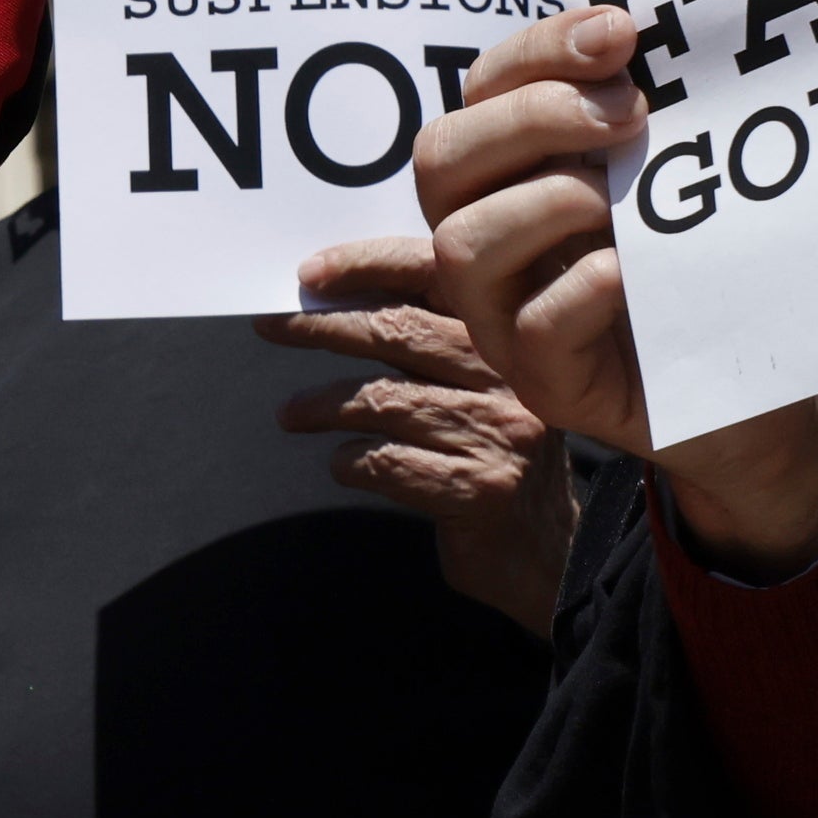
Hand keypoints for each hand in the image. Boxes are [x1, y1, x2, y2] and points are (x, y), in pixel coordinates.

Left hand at [268, 231, 574, 632]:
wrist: (546, 553)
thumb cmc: (491, 456)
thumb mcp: (479, 385)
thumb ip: (427, 337)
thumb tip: (330, 296)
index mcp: (510, 337)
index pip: (436, 275)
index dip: (367, 264)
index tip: (307, 273)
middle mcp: (515, 377)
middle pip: (399, 331)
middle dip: (323, 326)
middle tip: (271, 326)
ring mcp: (502, 433)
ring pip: (384, 399)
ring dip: (322, 405)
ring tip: (290, 414)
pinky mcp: (480, 488)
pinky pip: (386, 461)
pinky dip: (350, 460)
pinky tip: (343, 464)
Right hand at [408, 9, 817, 576]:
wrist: (757, 397)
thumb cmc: (706, 269)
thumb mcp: (674, 177)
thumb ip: (646, 114)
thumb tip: (646, 35)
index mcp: (508, 177)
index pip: (479, 92)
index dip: (536, 51)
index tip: (620, 31)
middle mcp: (486, 241)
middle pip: (440, 158)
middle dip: (532, 118)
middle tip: (629, 113)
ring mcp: (503, 318)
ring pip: (461, 244)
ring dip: (549, 201)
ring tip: (623, 200)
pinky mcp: (547, 383)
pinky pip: (534, 327)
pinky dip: (583, 286)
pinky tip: (635, 270)